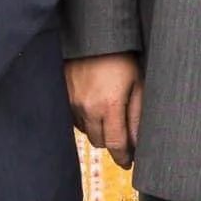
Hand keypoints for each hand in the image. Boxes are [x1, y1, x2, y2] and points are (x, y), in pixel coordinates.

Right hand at [66, 53, 143, 167]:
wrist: (93, 37)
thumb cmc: (121, 59)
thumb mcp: (137, 84)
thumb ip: (137, 115)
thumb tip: (138, 142)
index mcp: (109, 106)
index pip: (116, 144)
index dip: (123, 157)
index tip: (128, 163)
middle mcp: (88, 108)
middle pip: (100, 142)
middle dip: (112, 142)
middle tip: (122, 136)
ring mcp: (72, 103)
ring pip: (87, 132)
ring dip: (98, 130)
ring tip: (108, 115)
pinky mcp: (63, 97)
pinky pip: (74, 120)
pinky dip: (85, 119)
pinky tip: (94, 106)